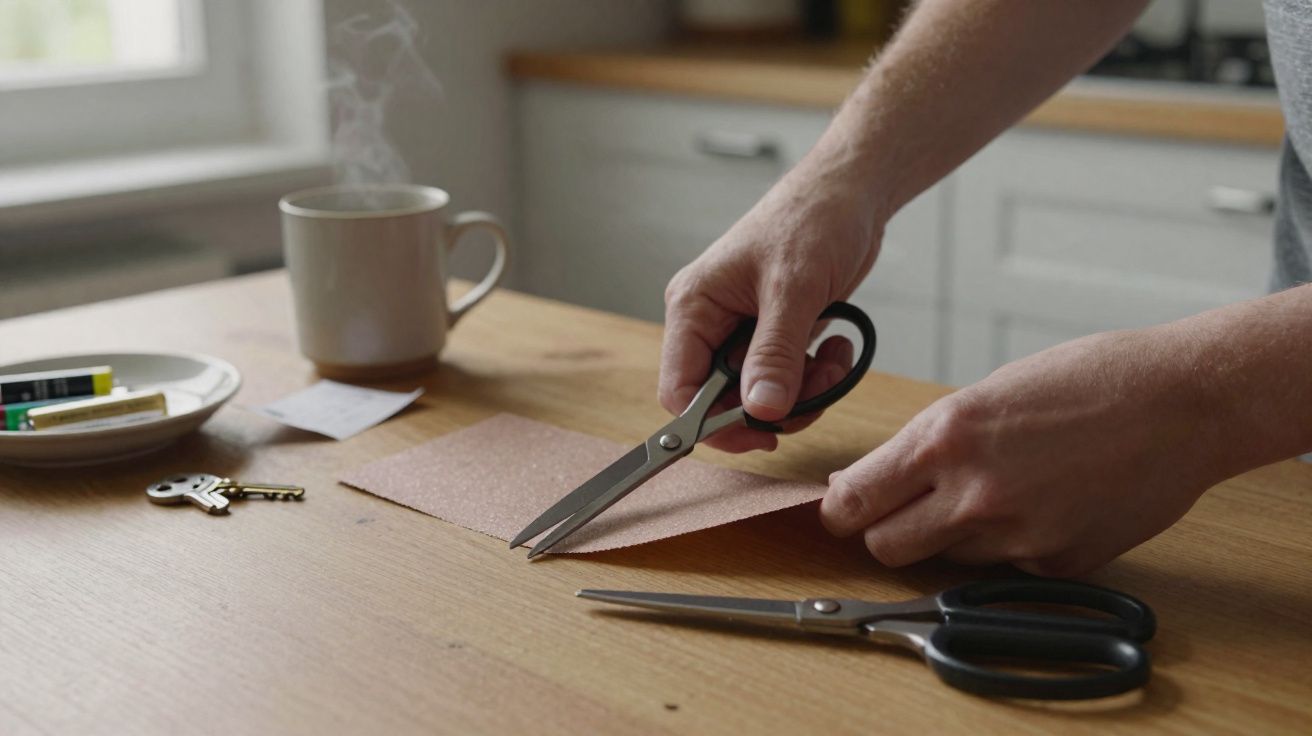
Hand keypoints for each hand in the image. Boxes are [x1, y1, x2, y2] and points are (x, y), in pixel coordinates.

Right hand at [660, 157, 883, 451]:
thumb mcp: (794, 289)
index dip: (713, 422)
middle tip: (816, 392)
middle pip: (723, 401)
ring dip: (803, 394)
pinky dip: (815, 379)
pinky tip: (836, 349)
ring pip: (759, 396)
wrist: (849, 193)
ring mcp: (742, 332)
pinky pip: (786, 380)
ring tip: (833, 361)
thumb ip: (775, 354)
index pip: (679, 390)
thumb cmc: (812, 218)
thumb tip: (760, 410)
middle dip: (774, 406)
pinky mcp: (773, 335)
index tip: (761, 433)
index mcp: (694, 307)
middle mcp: (710, 323)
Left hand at [820, 326, 1226, 576]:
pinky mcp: (1058, 564)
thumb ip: (926, 446)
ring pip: (945, 560)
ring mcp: (1017, 536)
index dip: (841, 511)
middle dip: (886, 532)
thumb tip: (868, 483)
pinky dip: (1011, 546)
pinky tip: (1046, 504)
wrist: (1181, 403)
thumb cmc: (1086, 380)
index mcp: (944, 438)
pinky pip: (1005, 567)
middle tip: (907, 511)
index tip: (845, 509)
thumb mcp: (985, 395)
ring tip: (999, 491)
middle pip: (885, 549)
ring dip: (953, 538)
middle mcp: (973, 494)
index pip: (853, 503)